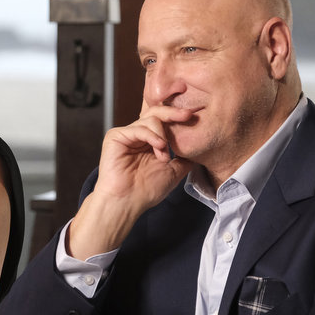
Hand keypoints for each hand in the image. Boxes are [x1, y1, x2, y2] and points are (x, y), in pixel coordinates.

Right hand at [68, 105, 194, 257]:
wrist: (127, 202)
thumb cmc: (146, 191)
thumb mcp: (173, 172)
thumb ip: (183, 159)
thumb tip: (198, 150)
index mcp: (149, 141)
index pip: (164, 121)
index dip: (177, 117)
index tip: (193, 117)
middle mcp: (137, 135)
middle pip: (156, 112)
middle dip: (173, 113)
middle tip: (188, 115)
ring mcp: (126, 135)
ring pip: (150, 119)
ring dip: (163, 136)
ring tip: (164, 156)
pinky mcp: (115, 137)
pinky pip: (138, 128)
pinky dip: (152, 136)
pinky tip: (159, 148)